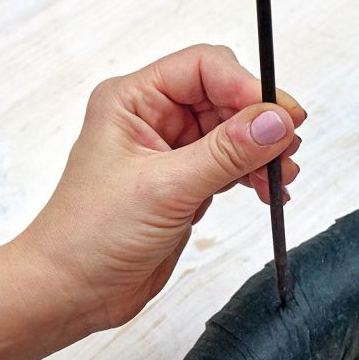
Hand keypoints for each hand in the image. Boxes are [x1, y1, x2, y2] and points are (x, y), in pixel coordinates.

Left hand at [13, 44, 305, 330]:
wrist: (71, 291)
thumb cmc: (90, 236)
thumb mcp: (167, 188)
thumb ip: (226, 152)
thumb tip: (276, 120)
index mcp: (133, 100)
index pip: (204, 68)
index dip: (246, 87)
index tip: (280, 117)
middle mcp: (152, 118)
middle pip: (224, 97)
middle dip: (260, 122)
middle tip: (288, 151)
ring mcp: (170, 152)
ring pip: (233, 132)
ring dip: (262, 151)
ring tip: (282, 178)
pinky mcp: (183, 184)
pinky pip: (230, 165)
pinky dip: (254, 175)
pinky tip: (269, 192)